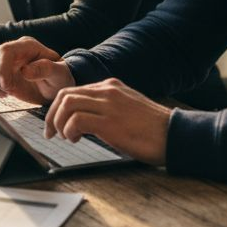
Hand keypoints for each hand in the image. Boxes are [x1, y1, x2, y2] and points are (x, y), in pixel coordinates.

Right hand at [0, 37, 72, 105]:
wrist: (55, 87)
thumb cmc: (59, 79)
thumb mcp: (59, 75)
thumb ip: (46, 69)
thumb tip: (25, 70)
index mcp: (27, 46)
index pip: (4, 50)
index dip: (2, 69)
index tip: (10, 87)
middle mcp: (11, 50)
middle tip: (8, 92)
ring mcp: (1, 61)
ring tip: (6, 94)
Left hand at [44, 78, 169, 165]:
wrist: (175, 134)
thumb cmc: (153, 129)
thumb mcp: (128, 110)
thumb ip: (108, 109)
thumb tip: (85, 122)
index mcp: (111, 87)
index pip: (74, 90)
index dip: (59, 108)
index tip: (55, 125)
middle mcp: (108, 91)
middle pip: (65, 95)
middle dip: (52, 114)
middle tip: (51, 133)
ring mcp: (109, 104)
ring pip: (67, 104)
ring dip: (59, 122)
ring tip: (65, 137)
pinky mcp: (109, 122)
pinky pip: (76, 120)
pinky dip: (69, 130)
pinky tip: (76, 140)